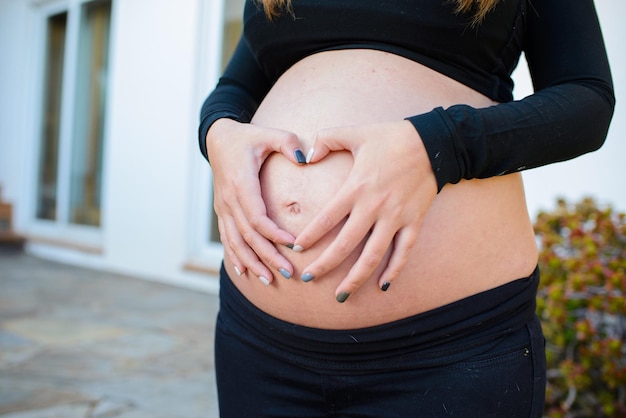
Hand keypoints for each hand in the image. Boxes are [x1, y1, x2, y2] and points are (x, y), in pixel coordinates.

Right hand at [207, 118, 305, 283]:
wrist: (218, 139)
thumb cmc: (247, 137)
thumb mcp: (268, 133)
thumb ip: (288, 142)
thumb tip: (306, 158)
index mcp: (240, 183)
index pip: (256, 216)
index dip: (273, 233)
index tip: (293, 244)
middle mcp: (229, 200)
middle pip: (248, 236)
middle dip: (267, 256)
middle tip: (287, 273)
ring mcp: (223, 207)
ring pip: (235, 242)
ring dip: (252, 262)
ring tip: (269, 280)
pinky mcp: (222, 211)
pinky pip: (227, 238)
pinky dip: (235, 256)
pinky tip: (245, 272)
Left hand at [296, 120, 437, 301]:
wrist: (433, 142)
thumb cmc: (391, 137)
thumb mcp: (355, 132)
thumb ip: (325, 140)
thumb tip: (305, 156)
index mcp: (356, 188)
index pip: (326, 219)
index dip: (309, 236)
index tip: (296, 249)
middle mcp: (374, 207)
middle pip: (344, 245)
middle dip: (323, 265)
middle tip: (307, 278)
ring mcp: (396, 217)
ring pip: (373, 256)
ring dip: (356, 278)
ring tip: (341, 295)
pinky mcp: (414, 221)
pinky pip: (403, 252)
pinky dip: (394, 270)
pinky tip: (382, 286)